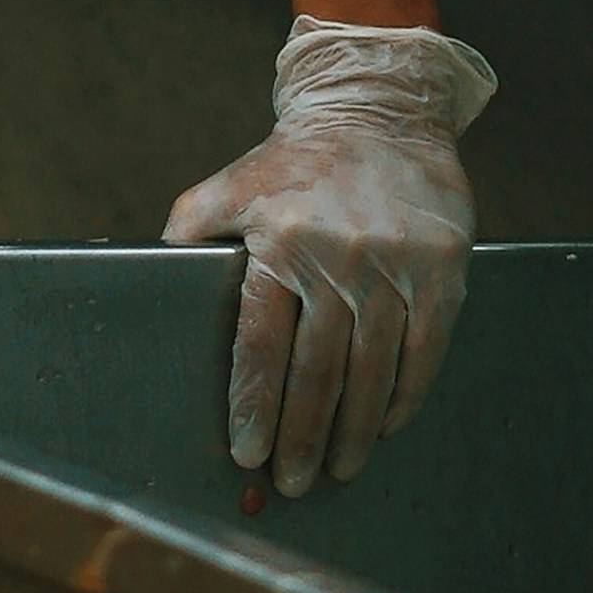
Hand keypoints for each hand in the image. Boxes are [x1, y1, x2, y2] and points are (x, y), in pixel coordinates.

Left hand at [163, 20, 494, 499]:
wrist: (378, 109)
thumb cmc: (294, 162)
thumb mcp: (230, 187)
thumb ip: (189, 235)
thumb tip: (149, 283)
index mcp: (278, 240)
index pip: (261, 343)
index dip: (254, 405)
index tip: (246, 452)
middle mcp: (338, 256)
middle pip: (317, 372)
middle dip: (301, 438)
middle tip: (292, 483)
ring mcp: (395, 265)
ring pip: (372, 372)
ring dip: (352, 431)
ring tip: (336, 469)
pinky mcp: (443, 269)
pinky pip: (425, 352)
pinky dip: (404, 398)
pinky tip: (384, 427)